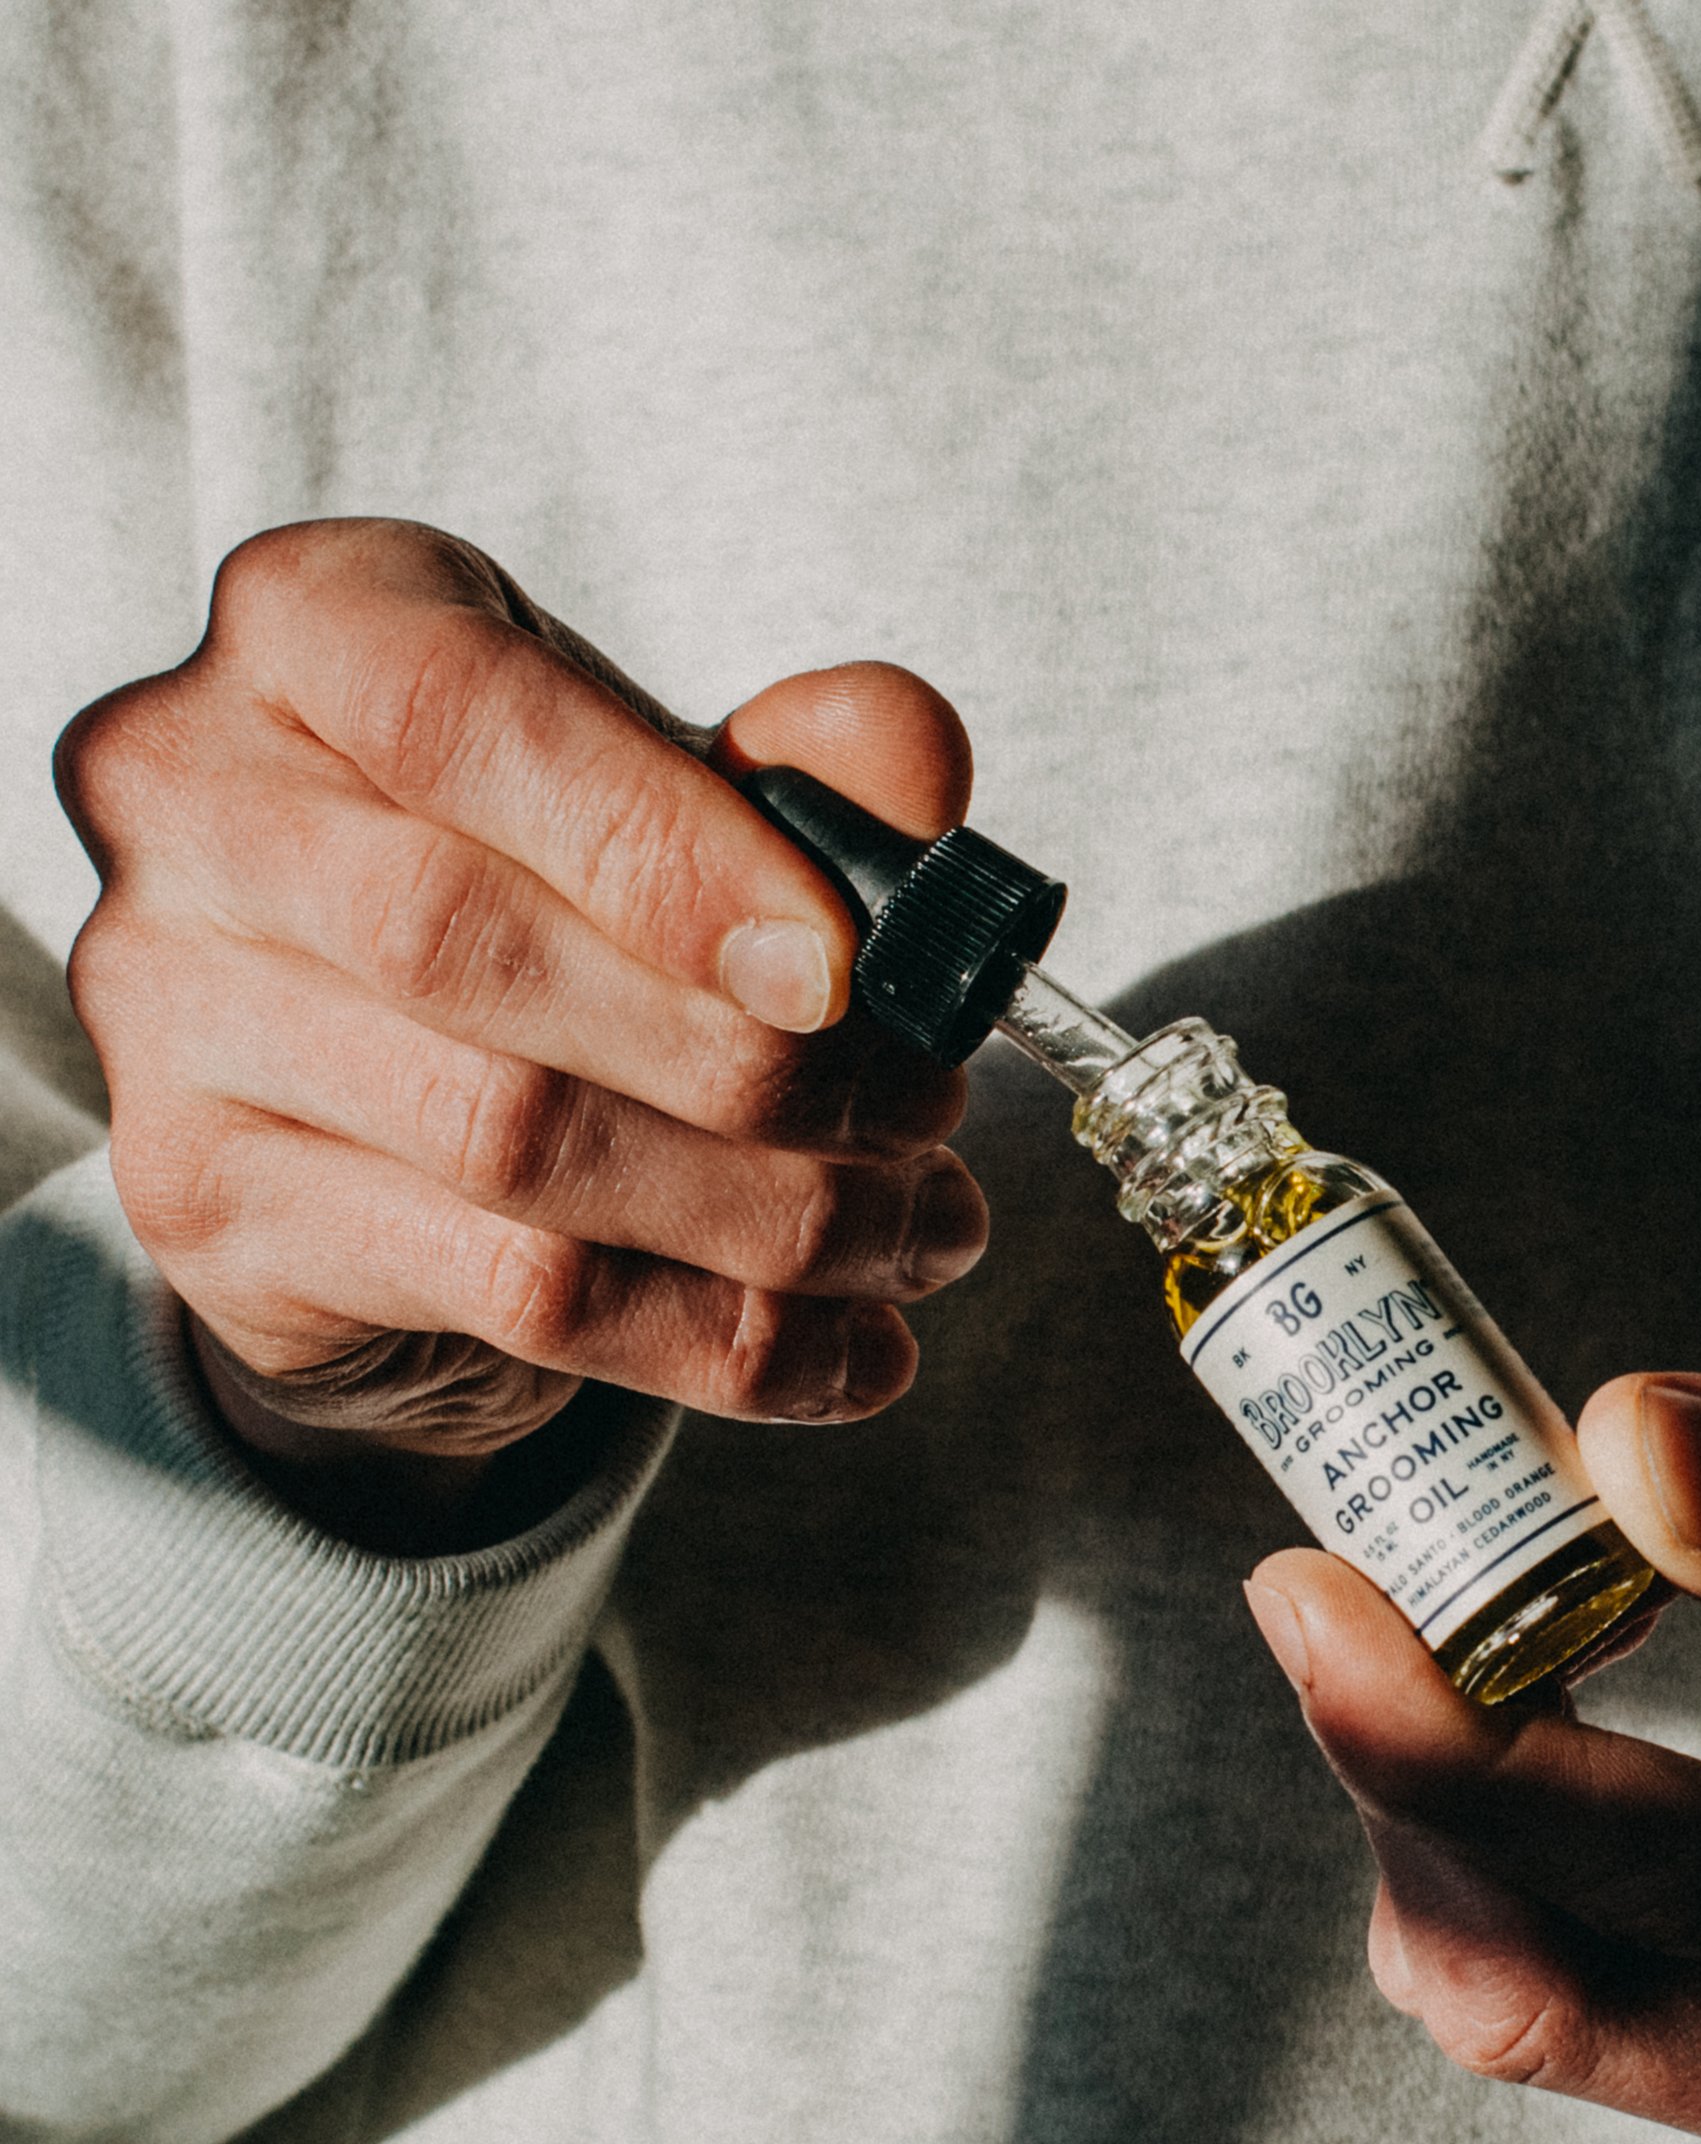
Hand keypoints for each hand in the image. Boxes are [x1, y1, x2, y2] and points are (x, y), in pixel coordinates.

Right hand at [55, 518, 984, 1544]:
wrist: (390, 1103)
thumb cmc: (552, 894)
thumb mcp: (681, 792)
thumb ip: (810, 769)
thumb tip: (913, 778)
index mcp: (313, 630)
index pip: (460, 713)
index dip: (664, 848)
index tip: (837, 967)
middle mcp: (193, 800)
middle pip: (468, 943)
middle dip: (747, 1057)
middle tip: (924, 1117)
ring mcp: (172, 1016)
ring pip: (510, 1141)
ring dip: (767, 1214)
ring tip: (917, 1231)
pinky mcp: (211, 1210)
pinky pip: (515, 1293)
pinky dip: (719, 1335)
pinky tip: (847, 1351)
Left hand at [1243, 1375, 1700, 2143]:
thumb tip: (1621, 1457)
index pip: (1691, 1890)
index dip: (1462, 1749)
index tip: (1310, 1588)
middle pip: (1558, 1991)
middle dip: (1409, 1770)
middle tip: (1349, 1539)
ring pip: (1543, 2001)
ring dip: (1441, 1801)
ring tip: (1440, 1581)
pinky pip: (1592, 1982)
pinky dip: (1507, 1834)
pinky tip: (1526, 1676)